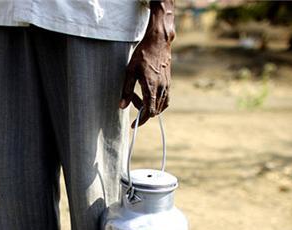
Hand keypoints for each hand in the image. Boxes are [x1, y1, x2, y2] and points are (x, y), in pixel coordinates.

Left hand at [120, 1, 174, 125]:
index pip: (149, 111)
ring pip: (160, 106)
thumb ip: (126, 90)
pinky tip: (148, 96)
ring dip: (149, 106)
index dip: (142, 120)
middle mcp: (162, 88)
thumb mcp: (129, 71)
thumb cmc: (142, 55)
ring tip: (137, 97)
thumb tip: (122, 106)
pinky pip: (165, 99)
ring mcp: (167, 86)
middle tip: (130, 100)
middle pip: (154, 110)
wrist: (158, 42)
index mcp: (151, 86)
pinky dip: (157, 102)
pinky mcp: (169, 83)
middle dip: (142, 111)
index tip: (134, 125)